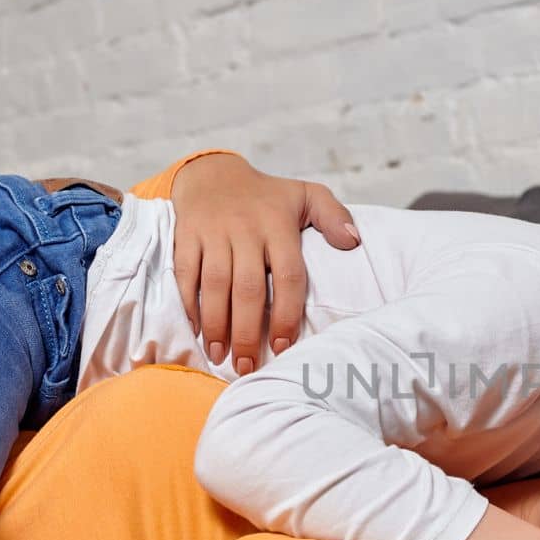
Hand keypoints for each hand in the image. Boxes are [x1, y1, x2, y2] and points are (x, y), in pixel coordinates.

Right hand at [170, 153, 361, 375]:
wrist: (212, 173)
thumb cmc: (266, 196)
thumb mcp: (306, 195)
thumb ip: (335, 216)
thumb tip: (354, 243)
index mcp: (278, 226)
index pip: (288, 276)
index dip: (286, 314)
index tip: (283, 346)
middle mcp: (245, 230)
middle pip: (248, 289)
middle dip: (247, 332)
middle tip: (247, 366)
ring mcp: (213, 234)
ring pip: (214, 286)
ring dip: (216, 325)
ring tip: (219, 356)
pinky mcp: (186, 236)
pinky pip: (185, 274)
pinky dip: (188, 304)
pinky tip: (196, 330)